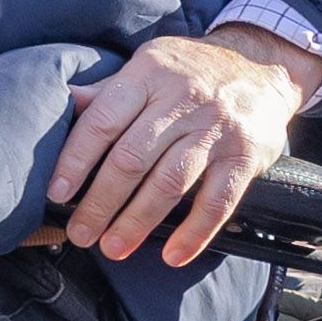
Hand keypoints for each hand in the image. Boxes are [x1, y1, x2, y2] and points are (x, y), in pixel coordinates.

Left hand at [49, 26, 313, 265]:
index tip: (58, 194)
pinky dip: (194, 233)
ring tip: (113, 248)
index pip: (104, 121)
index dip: (76, 160)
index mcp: (149, 74)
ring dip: (137, 221)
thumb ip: (109, 91)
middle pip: (132, 158)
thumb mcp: (149, 66)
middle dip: (101, 202)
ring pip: (169, 182)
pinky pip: (217, 202)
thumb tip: (63, 102)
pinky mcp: (245, 155)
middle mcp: (182, 99)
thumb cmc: (192, 72)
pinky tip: (172, 255)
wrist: (264, 65)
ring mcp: (216, 128)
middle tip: (81, 233)